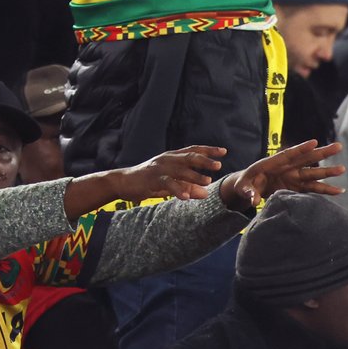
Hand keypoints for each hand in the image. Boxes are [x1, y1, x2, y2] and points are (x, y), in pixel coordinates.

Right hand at [108, 145, 226, 202]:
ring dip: (194, 176)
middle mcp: (167, 159)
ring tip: (207, 181)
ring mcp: (159, 168)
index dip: (208, 150)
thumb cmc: (149, 181)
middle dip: (204, 160)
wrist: (124, 182)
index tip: (224, 152)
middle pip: (188, 157)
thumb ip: (188, 187)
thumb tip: (206, 193)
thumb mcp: (170, 183)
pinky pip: (167, 184)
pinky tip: (186, 198)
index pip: (193, 150)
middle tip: (218, 165)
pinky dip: (177, 190)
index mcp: (172, 157)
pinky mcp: (152, 179)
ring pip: (180, 170)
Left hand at [218, 139, 344, 213]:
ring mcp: (293, 178)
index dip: (301, 148)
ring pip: (313, 173)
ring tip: (342, 169)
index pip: (288, 154)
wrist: (248, 188)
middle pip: (306, 159)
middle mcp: (286, 168)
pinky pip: (312, 189)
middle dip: (321, 153)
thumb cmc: (244, 183)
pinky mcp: (296, 188)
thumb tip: (254, 200)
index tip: (314, 142)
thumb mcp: (242, 187)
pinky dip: (325, 189)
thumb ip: (248, 192)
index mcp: (271, 163)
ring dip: (327, 172)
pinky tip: (339, 190)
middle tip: (338, 146)